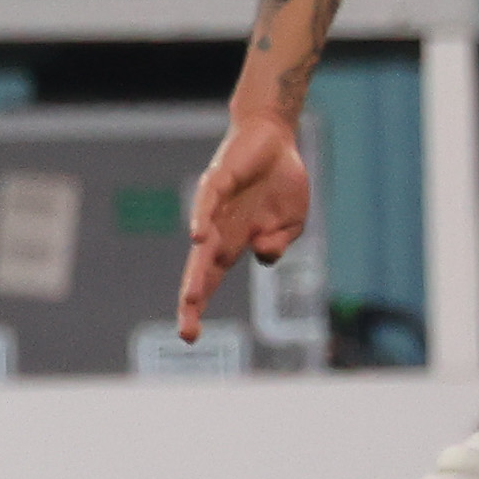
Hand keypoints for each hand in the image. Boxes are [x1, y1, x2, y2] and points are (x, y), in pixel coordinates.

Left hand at [176, 114, 310, 339]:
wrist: (275, 141)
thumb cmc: (279, 185)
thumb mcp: (291, 224)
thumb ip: (277, 244)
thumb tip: (262, 254)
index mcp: (234, 243)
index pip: (210, 279)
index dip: (198, 305)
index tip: (189, 337)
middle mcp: (219, 229)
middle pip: (200, 270)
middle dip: (193, 301)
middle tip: (187, 331)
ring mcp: (216, 207)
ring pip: (201, 243)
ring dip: (198, 271)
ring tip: (191, 297)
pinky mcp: (218, 181)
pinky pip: (208, 201)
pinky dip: (202, 217)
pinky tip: (199, 235)